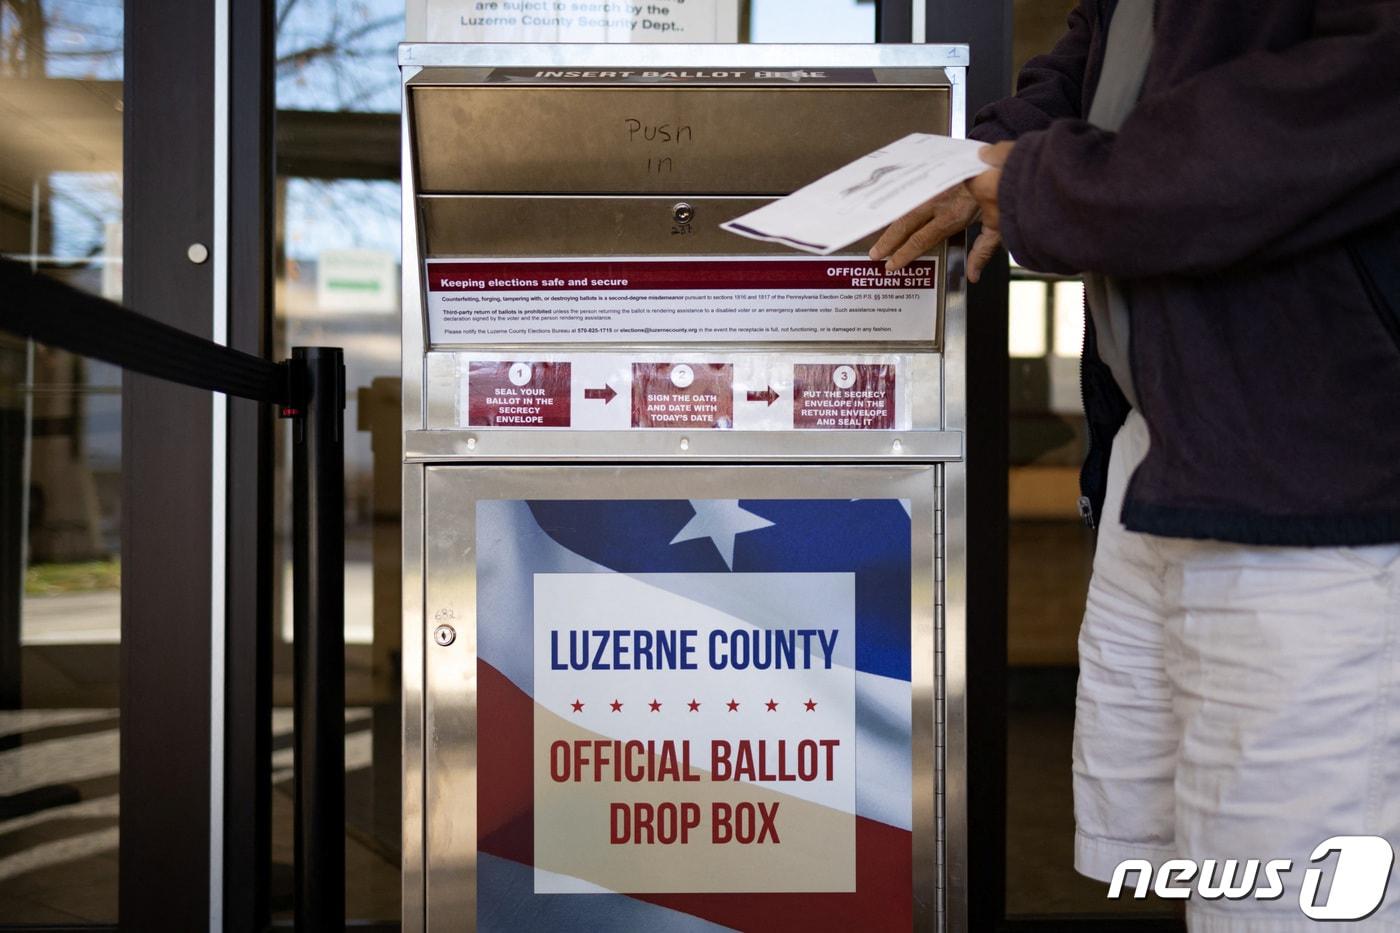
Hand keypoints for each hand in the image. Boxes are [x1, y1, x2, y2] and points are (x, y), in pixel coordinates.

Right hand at [869, 141, 1013, 282]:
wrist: (1005, 161)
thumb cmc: (1002, 193)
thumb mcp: (998, 227)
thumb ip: (982, 252)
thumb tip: (972, 277)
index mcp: (952, 214)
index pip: (922, 238)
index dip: (905, 253)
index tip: (892, 265)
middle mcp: (939, 200)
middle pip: (906, 223)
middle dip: (889, 240)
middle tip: (875, 254)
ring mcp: (935, 186)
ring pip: (906, 206)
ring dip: (890, 222)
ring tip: (879, 234)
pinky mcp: (935, 175)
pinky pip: (913, 190)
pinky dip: (899, 200)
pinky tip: (888, 206)